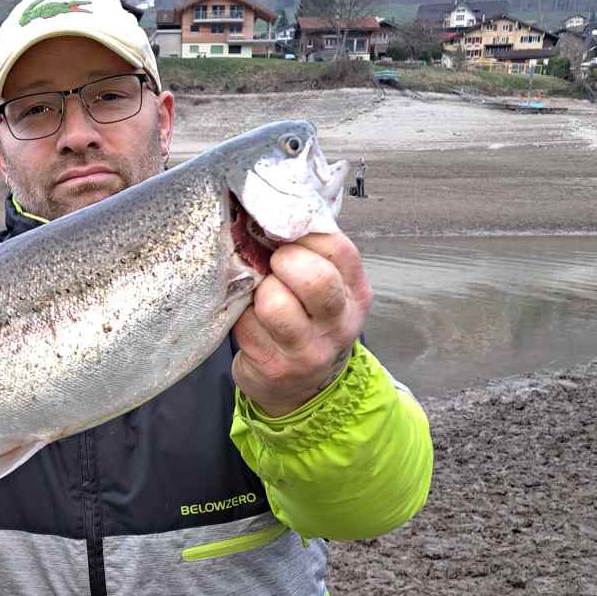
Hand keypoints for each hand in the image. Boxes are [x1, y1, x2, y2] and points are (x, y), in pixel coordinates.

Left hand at [232, 232, 371, 416]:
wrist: (301, 387)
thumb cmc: (308, 322)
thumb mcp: (327, 288)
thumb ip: (312, 252)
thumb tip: (274, 208)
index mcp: (356, 294)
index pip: (337, 248)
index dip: (302, 234)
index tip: (285, 236)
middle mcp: (339, 324)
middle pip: (314, 278)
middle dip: (283, 262)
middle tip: (273, 265)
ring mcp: (308, 351)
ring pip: (274, 303)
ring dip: (258, 291)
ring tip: (260, 295)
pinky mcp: (273, 367)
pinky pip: (246, 325)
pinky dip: (240, 315)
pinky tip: (249, 319)